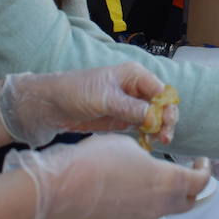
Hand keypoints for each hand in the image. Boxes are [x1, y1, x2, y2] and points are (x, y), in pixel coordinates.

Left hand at [0, 64, 178, 146]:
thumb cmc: (75, 91)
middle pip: (162, 104)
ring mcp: (131, 105)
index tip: (164, 120)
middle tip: (165, 134)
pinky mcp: (124, 119)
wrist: (52, 106)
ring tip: (161, 141)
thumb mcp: (103, 98)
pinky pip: (144, 127)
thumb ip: (129, 107)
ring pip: (156, 117)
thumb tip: (153, 116)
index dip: (166, 105)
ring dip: (161, 128)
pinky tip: (150, 142)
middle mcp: (136, 89)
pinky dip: (149, 134)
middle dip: (167, 118)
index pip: (160, 89)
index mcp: (133, 75)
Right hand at [5, 136, 209, 218]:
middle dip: (190, 188)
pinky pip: (141, 216)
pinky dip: (142, 205)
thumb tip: (145, 162)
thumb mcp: (128, 146)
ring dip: (165, 197)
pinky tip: (127, 191)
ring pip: (164, 210)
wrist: (65, 187)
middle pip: (188, 202)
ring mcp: (141, 218)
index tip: (200, 162)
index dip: (204, 170)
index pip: (201, 181)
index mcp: (167, 181)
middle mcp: (159, 205)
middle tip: (184, 174)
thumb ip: (146, 157)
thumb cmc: (95, 162)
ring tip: (150, 180)